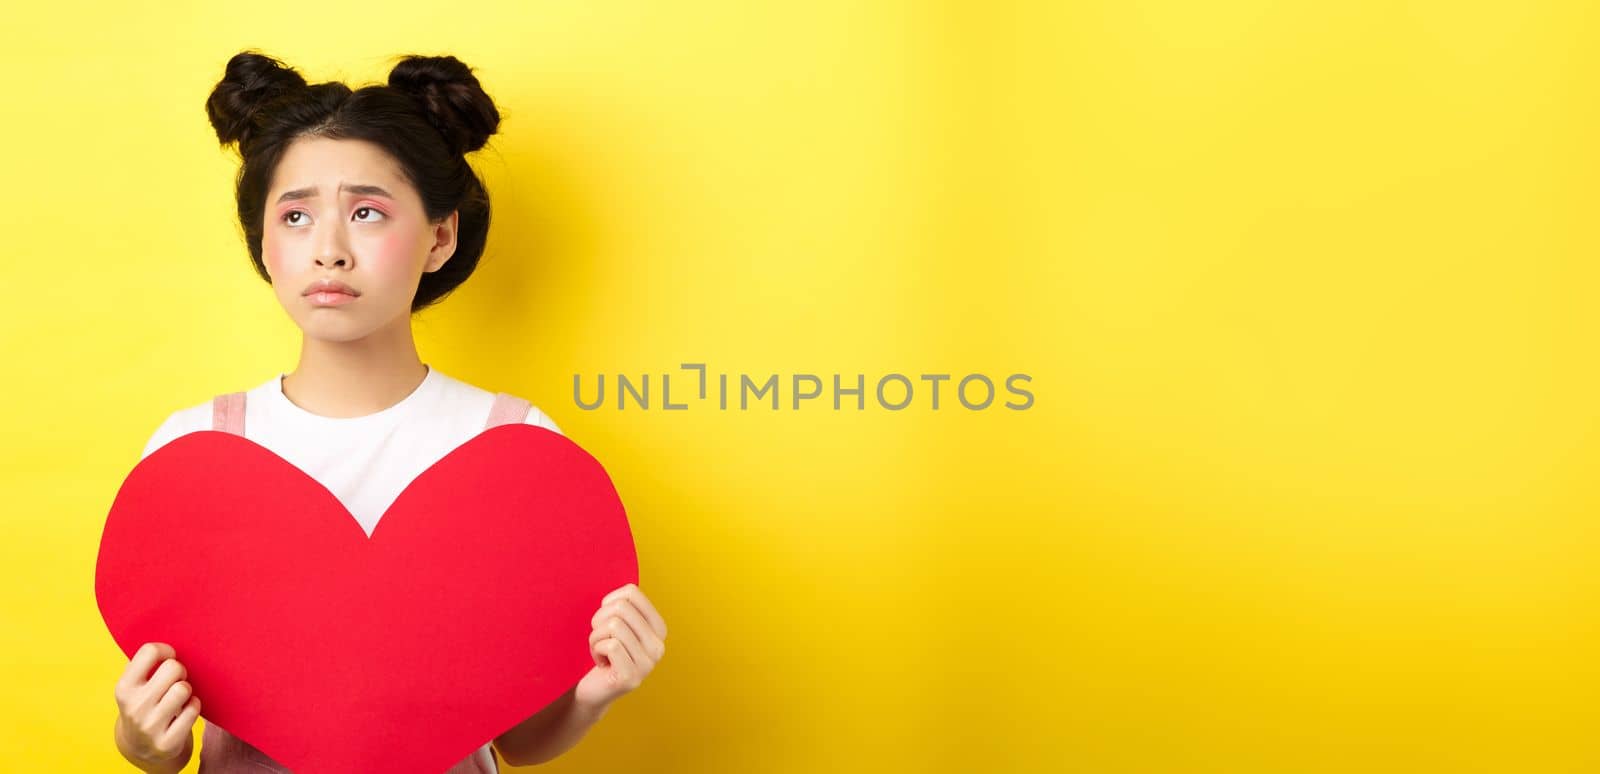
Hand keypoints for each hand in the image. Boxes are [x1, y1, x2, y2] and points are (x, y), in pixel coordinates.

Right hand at [114, 642, 201, 763]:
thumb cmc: (145, 704)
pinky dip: (193, 707)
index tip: (169, 657)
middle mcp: (134, 706)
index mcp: (124, 688)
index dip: (167, 650)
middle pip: (173, 668)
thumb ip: (146, 663)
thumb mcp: (136, 684)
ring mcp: (149, 726)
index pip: (150, 651)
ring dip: (187, 691)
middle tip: (175, 680)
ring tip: (178, 697)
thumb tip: (170, 625)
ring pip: (184, 689)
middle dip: (179, 671)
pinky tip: (184, 712)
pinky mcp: (166, 742)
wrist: (141, 747)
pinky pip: (193, 710)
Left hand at [575, 583, 667, 711]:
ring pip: (614, 626)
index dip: (608, 602)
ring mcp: (647, 664)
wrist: (595, 690)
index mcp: (659, 629)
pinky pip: (609, 645)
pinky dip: (596, 651)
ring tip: (600, 651)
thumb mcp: (618, 625)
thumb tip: (628, 590)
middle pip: (621, 608)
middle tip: (600, 638)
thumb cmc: (604, 652)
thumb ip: (625, 606)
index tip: (607, 621)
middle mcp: (659, 646)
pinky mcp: (630, 677)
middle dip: (600, 620)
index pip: (631, 592)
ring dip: (596, 638)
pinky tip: (601, 663)